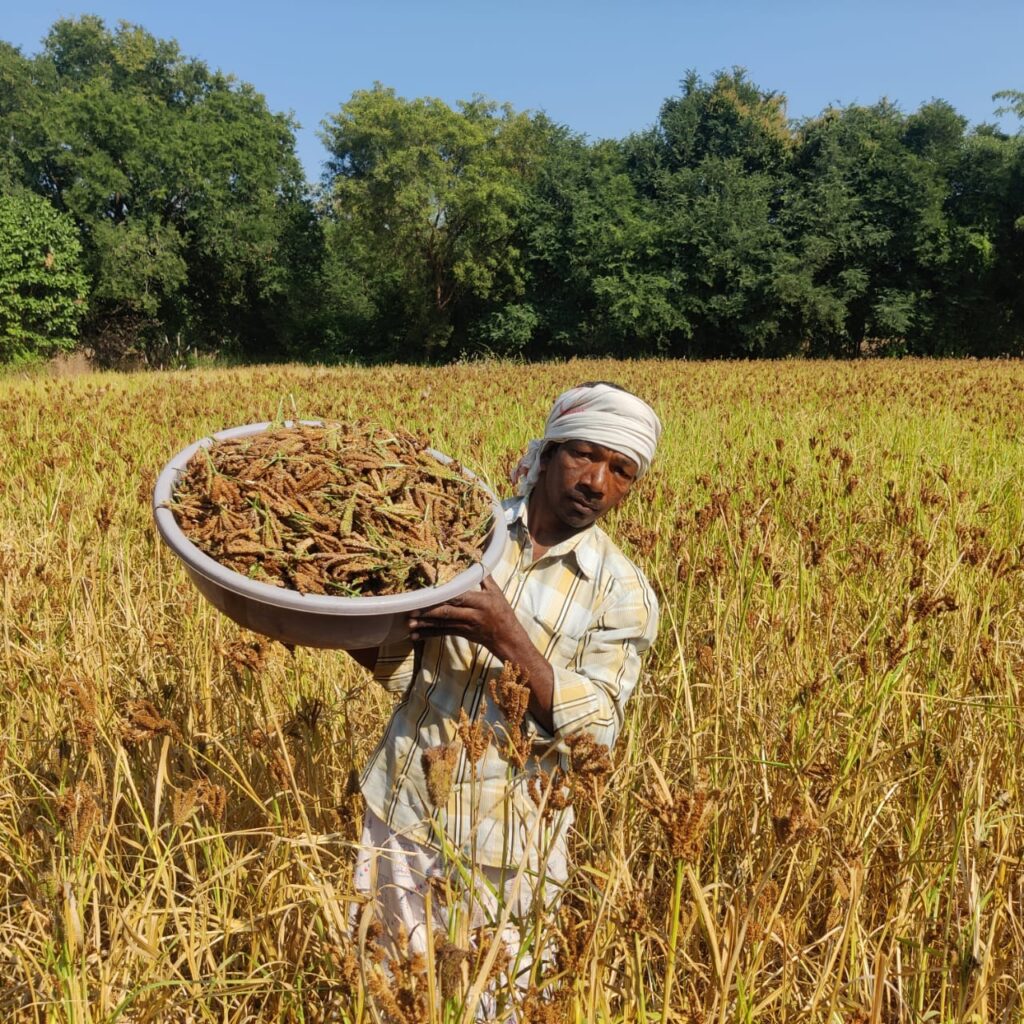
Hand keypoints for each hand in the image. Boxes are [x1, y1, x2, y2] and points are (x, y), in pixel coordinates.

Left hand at [410, 575, 556, 733]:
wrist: (507, 639)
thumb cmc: (503, 613)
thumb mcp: (497, 593)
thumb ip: (485, 578)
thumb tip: (477, 561)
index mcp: (481, 602)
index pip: (460, 597)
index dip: (444, 596)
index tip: (430, 593)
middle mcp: (472, 615)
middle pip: (448, 612)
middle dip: (429, 612)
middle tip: (412, 609)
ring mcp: (465, 626)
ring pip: (442, 624)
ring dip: (425, 624)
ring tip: (409, 622)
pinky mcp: (461, 634)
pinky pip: (443, 634)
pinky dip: (428, 634)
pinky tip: (415, 635)